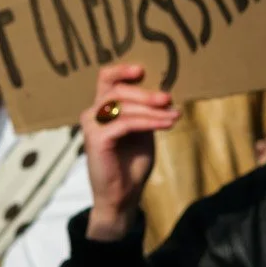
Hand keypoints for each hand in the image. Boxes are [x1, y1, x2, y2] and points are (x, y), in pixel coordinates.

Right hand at [81, 63, 178, 240]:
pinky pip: (126, 123)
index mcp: (102, 109)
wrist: (122, 196)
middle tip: (168, 99)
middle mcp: (92, 114)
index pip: (105, 80)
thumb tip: (163, 94)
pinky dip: (149, 122)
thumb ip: (145, 113)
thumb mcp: (142, 132)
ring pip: (122, 105)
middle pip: (117, 90)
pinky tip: (166, 124)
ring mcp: (92, 126)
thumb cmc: (131, 164)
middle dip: (145, 93)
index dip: (121, 71)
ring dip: (152, 109)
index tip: (142, 70)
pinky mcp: (97, 139)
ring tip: (174, 115)